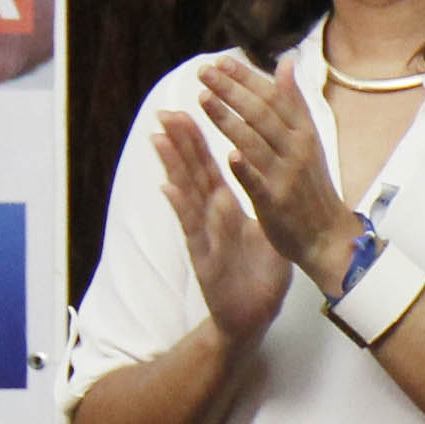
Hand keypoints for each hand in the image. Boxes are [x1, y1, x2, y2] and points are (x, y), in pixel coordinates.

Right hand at [157, 101, 293, 341]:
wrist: (255, 315)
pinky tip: (171, 188)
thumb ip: (259, 200)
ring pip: (187, 195)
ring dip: (173, 166)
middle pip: (193, 173)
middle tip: (165, 111)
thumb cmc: (259, 272)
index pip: (210, 167)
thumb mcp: (264, 228)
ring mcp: (204, 236)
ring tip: (159, 138)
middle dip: (180, 143)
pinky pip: (194, 230)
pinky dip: (184, 208)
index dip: (199, 140)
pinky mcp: (204, 258)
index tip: (190, 108)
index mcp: (226, 208)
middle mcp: (210, 218)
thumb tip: (263, 176)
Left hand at [191, 56, 365, 298]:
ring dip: (229, 119)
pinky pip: (259, 183)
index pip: (274, 96)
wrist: (329, 235)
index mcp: (304, 132)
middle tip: (203, 72)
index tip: (221, 61)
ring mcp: (287, 176)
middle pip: (262, 113)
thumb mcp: (309, 138)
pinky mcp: (276, 203)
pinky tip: (229, 155)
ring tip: (203, 99)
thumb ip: (293, 102)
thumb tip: (286, 62)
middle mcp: (298, 149)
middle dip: (231, 90)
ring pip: (256, 142)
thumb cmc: (312, 185)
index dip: (247, 78)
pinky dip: (246, 169)